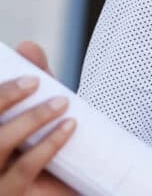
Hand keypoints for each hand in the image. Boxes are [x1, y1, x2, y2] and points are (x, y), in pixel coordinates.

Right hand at [0, 42, 75, 195]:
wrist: (62, 189)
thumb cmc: (37, 148)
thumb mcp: (34, 113)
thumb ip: (31, 83)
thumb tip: (27, 46)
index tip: (23, 77)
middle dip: (3, 97)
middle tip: (34, 82)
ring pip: (0, 144)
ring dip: (31, 120)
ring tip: (61, 103)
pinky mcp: (10, 194)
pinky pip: (25, 168)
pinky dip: (49, 144)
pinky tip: (69, 126)